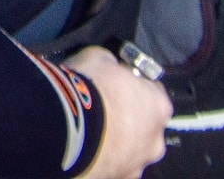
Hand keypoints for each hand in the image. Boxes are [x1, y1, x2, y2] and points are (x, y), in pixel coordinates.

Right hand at [65, 45, 171, 178]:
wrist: (64, 127)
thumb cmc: (88, 89)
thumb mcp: (99, 57)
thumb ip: (111, 63)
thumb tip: (109, 65)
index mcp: (158, 107)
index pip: (153, 92)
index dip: (134, 86)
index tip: (117, 83)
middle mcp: (155, 140)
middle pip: (145, 127)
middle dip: (129, 119)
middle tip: (103, 110)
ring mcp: (136, 164)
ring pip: (130, 151)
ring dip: (117, 142)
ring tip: (91, 133)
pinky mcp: (116, 178)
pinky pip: (112, 165)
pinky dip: (102, 158)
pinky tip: (85, 148)